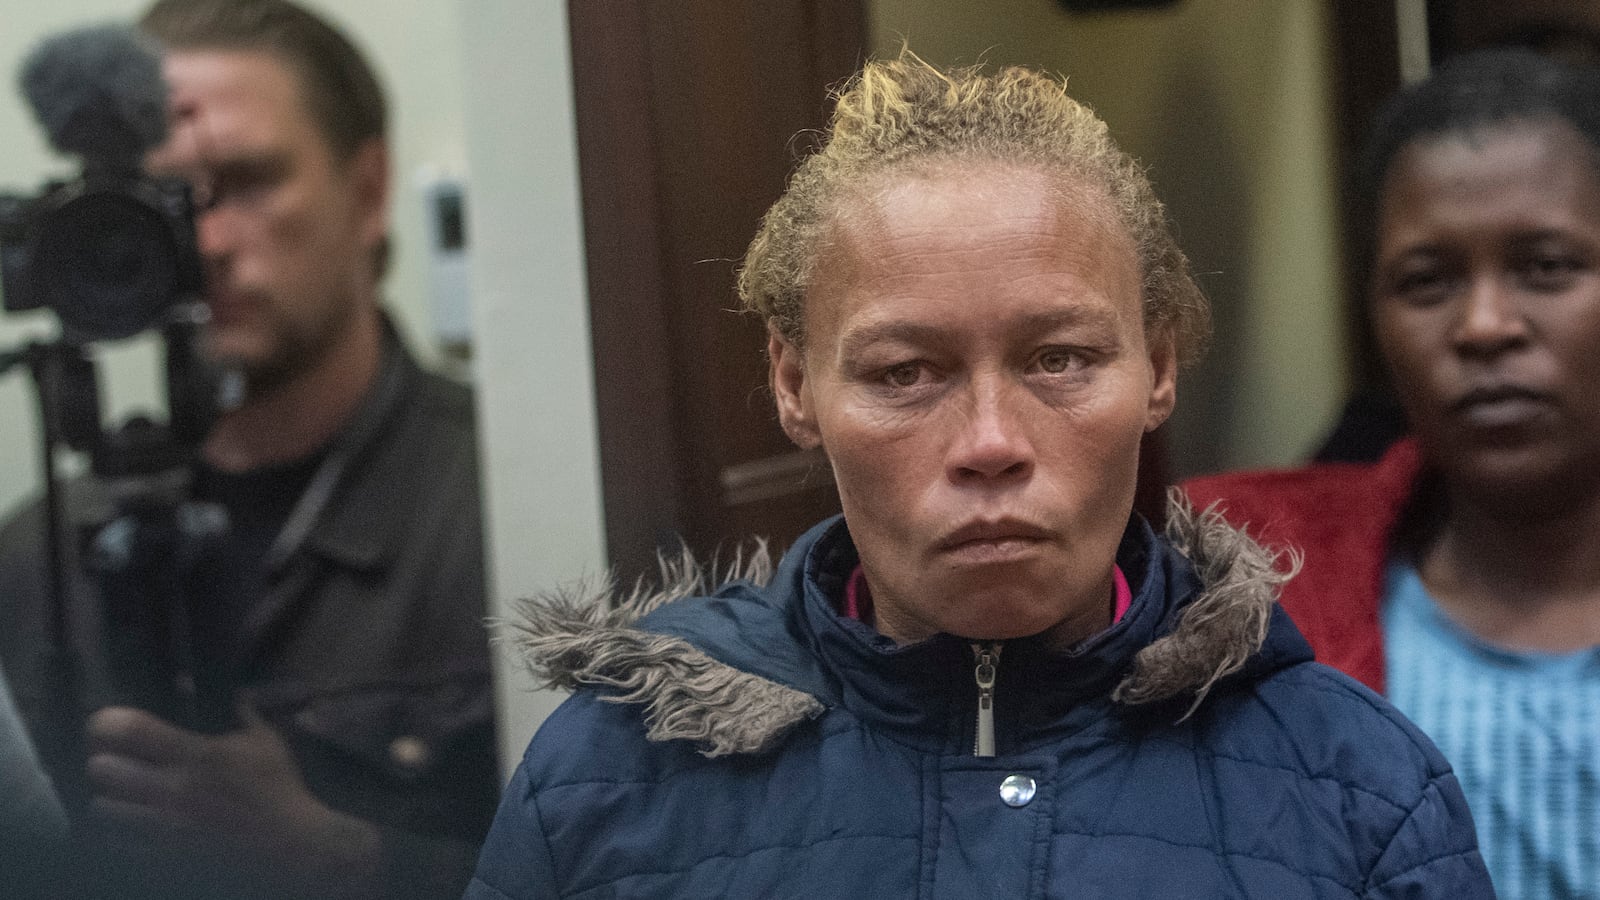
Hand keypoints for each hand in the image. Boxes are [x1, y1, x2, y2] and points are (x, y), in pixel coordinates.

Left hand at [85, 704, 381, 897]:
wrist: (288, 840)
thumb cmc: (278, 785)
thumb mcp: (265, 739)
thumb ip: (240, 710)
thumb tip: (221, 686)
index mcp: (196, 755)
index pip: (130, 731)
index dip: (107, 722)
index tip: (107, 722)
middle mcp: (172, 788)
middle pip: (102, 770)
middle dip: (103, 760)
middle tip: (113, 757)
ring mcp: (164, 824)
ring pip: (102, 808)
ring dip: (108, 796)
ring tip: (121, 791)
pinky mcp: (164, 852)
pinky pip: (117, 840)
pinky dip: (118, 828)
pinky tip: (133, 818)